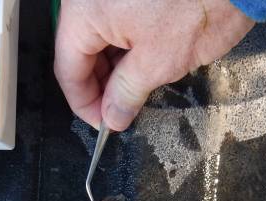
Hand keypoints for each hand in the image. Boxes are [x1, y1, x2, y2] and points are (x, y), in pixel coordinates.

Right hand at [55, 0, 254, 130]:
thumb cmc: (198, 4)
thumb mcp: (157, 63)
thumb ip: (126, 93)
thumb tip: (112, 116)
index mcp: (85, 12)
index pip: (68, 69)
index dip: (84, 103)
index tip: (103, 123)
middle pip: (79, 51)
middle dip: (99, 86)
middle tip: (119, 112)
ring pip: (98, 38)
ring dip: (112, 68)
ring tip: (134, 91)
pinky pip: (115, 21)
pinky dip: (124, 46)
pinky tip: (141, 65)